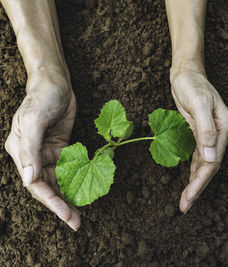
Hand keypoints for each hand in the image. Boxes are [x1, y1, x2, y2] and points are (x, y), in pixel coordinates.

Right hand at [4, 66, 79, 230]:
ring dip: (67, 197)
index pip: (35, 184)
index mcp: (21, 152)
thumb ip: (30, 149)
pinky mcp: (60, 148)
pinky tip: (82, 192)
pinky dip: (73, 181)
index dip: (51, 201)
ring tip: (80, 214)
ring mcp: (46, 153)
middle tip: (76, 222)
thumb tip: (30, 179)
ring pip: (56, 181)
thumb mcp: (34, 120)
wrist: (55, 82)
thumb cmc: (42, 98)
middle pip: (46, 187)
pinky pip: (66, 169)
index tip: (66, 214)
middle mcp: (32, 156)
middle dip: (60, 205)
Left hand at [170, 70, 227, 212]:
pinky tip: (189, 182)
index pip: (213, 161)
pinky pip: (200, 157)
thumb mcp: (197, 103)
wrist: (186, 73)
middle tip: (185, 206)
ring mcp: (212, 135)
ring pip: (205, 164)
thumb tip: (210, 158)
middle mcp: (221, 133)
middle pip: (210, 166)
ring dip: (195, 182)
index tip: (189, 198)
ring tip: (185, 201)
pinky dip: (194, 170)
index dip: (201, 181)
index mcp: (224, 127)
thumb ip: (205, 129)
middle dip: (197, 187)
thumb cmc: (191, 85)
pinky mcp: (202, 134)